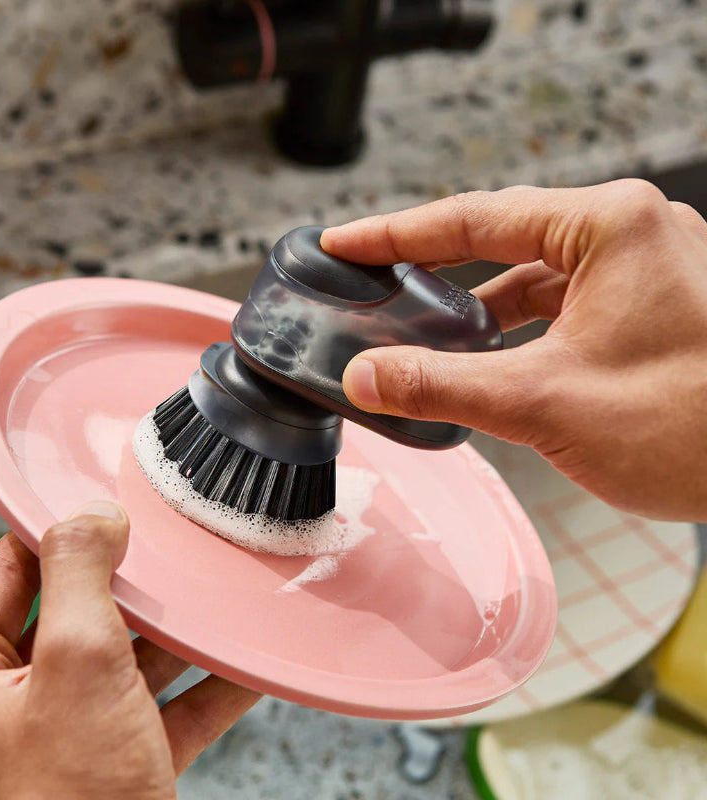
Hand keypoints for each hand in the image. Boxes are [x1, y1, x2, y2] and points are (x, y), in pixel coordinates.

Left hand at [0, 502, 258, 799]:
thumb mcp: (78, 664)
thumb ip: (80, 575)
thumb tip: (91, 517)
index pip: (6, 573)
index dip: (58, 533)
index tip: (107, 503)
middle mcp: (4, 709)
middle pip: (72, 616)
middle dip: (129, 589)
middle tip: (168, 551)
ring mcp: (61, 741)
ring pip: (120, 663)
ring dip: (171, 637)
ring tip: (211, 601)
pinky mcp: (111, 768)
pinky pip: (157, 712)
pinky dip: (198, 690)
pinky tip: (240, 666)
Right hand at [321, 180, 706, 520]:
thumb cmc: (693, 425)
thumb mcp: (545, 401)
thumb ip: (443, 384)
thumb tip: (367, 377)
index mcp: (608, 226)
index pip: (471, 218)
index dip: (394, 234)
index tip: (343, 242)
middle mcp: (627, 234)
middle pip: (497, 241)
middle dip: (429, 269)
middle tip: (366, 283)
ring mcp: (640, 271)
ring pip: (528, 278)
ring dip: (472, 307)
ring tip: (413, 329)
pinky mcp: (645, 308)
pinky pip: (558, 306)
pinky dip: (513, 330)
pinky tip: (480, 358)